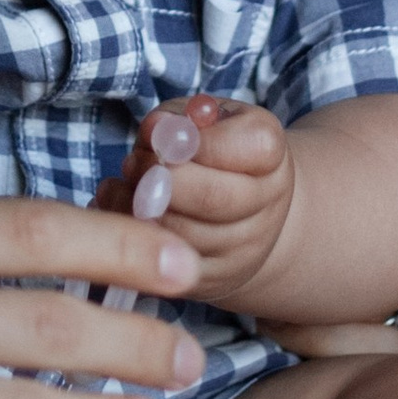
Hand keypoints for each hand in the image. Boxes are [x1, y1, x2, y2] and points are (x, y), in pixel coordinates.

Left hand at [96, 98, 294, 310]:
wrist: (245, 214)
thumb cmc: (218, 154)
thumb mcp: (210, 122)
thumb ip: (183, 118)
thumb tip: (155, 129)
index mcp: (273, 159)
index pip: (252, 147)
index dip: (200, 140)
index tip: (166, 134)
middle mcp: (268, 208)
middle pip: (213, 197)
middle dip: (161, 175)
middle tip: (135, 161)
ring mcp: (243, 252)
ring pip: (182, 234)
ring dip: (141, 205)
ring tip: (130, 183)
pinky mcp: (210, 281)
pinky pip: (163, 262)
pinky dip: (132, 231)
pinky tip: (124, 207)